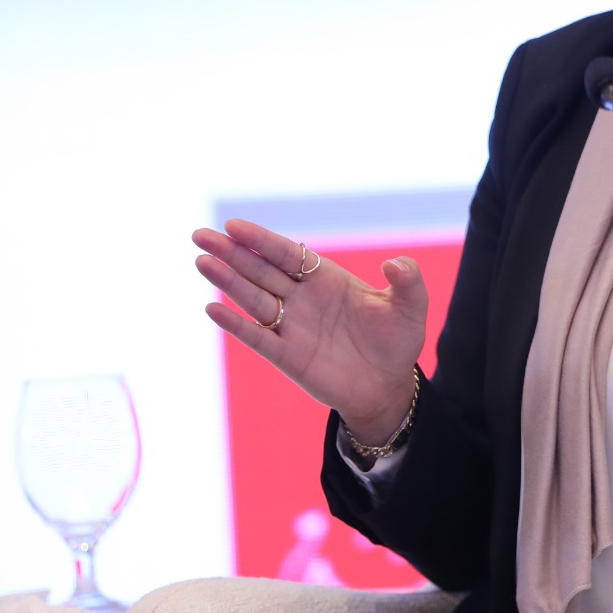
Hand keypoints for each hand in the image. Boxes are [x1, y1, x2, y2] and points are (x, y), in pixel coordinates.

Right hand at [192, 219, 427, 444]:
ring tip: (202, 261)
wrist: (389, 387)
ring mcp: (291, 326)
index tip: (234, 226)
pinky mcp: (286, 356)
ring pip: (252, 298)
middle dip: (231, 252)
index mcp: (326, 279)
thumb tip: (394, 263)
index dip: (261, 240)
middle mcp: (302, 298)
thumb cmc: (398, 342)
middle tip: (201, 235)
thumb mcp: (411, 307)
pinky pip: (257, 337)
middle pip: (260, 270)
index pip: (286, 254)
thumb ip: (408, 280)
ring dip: (227, 280)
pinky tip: (213, 308)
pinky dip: (235, 324)